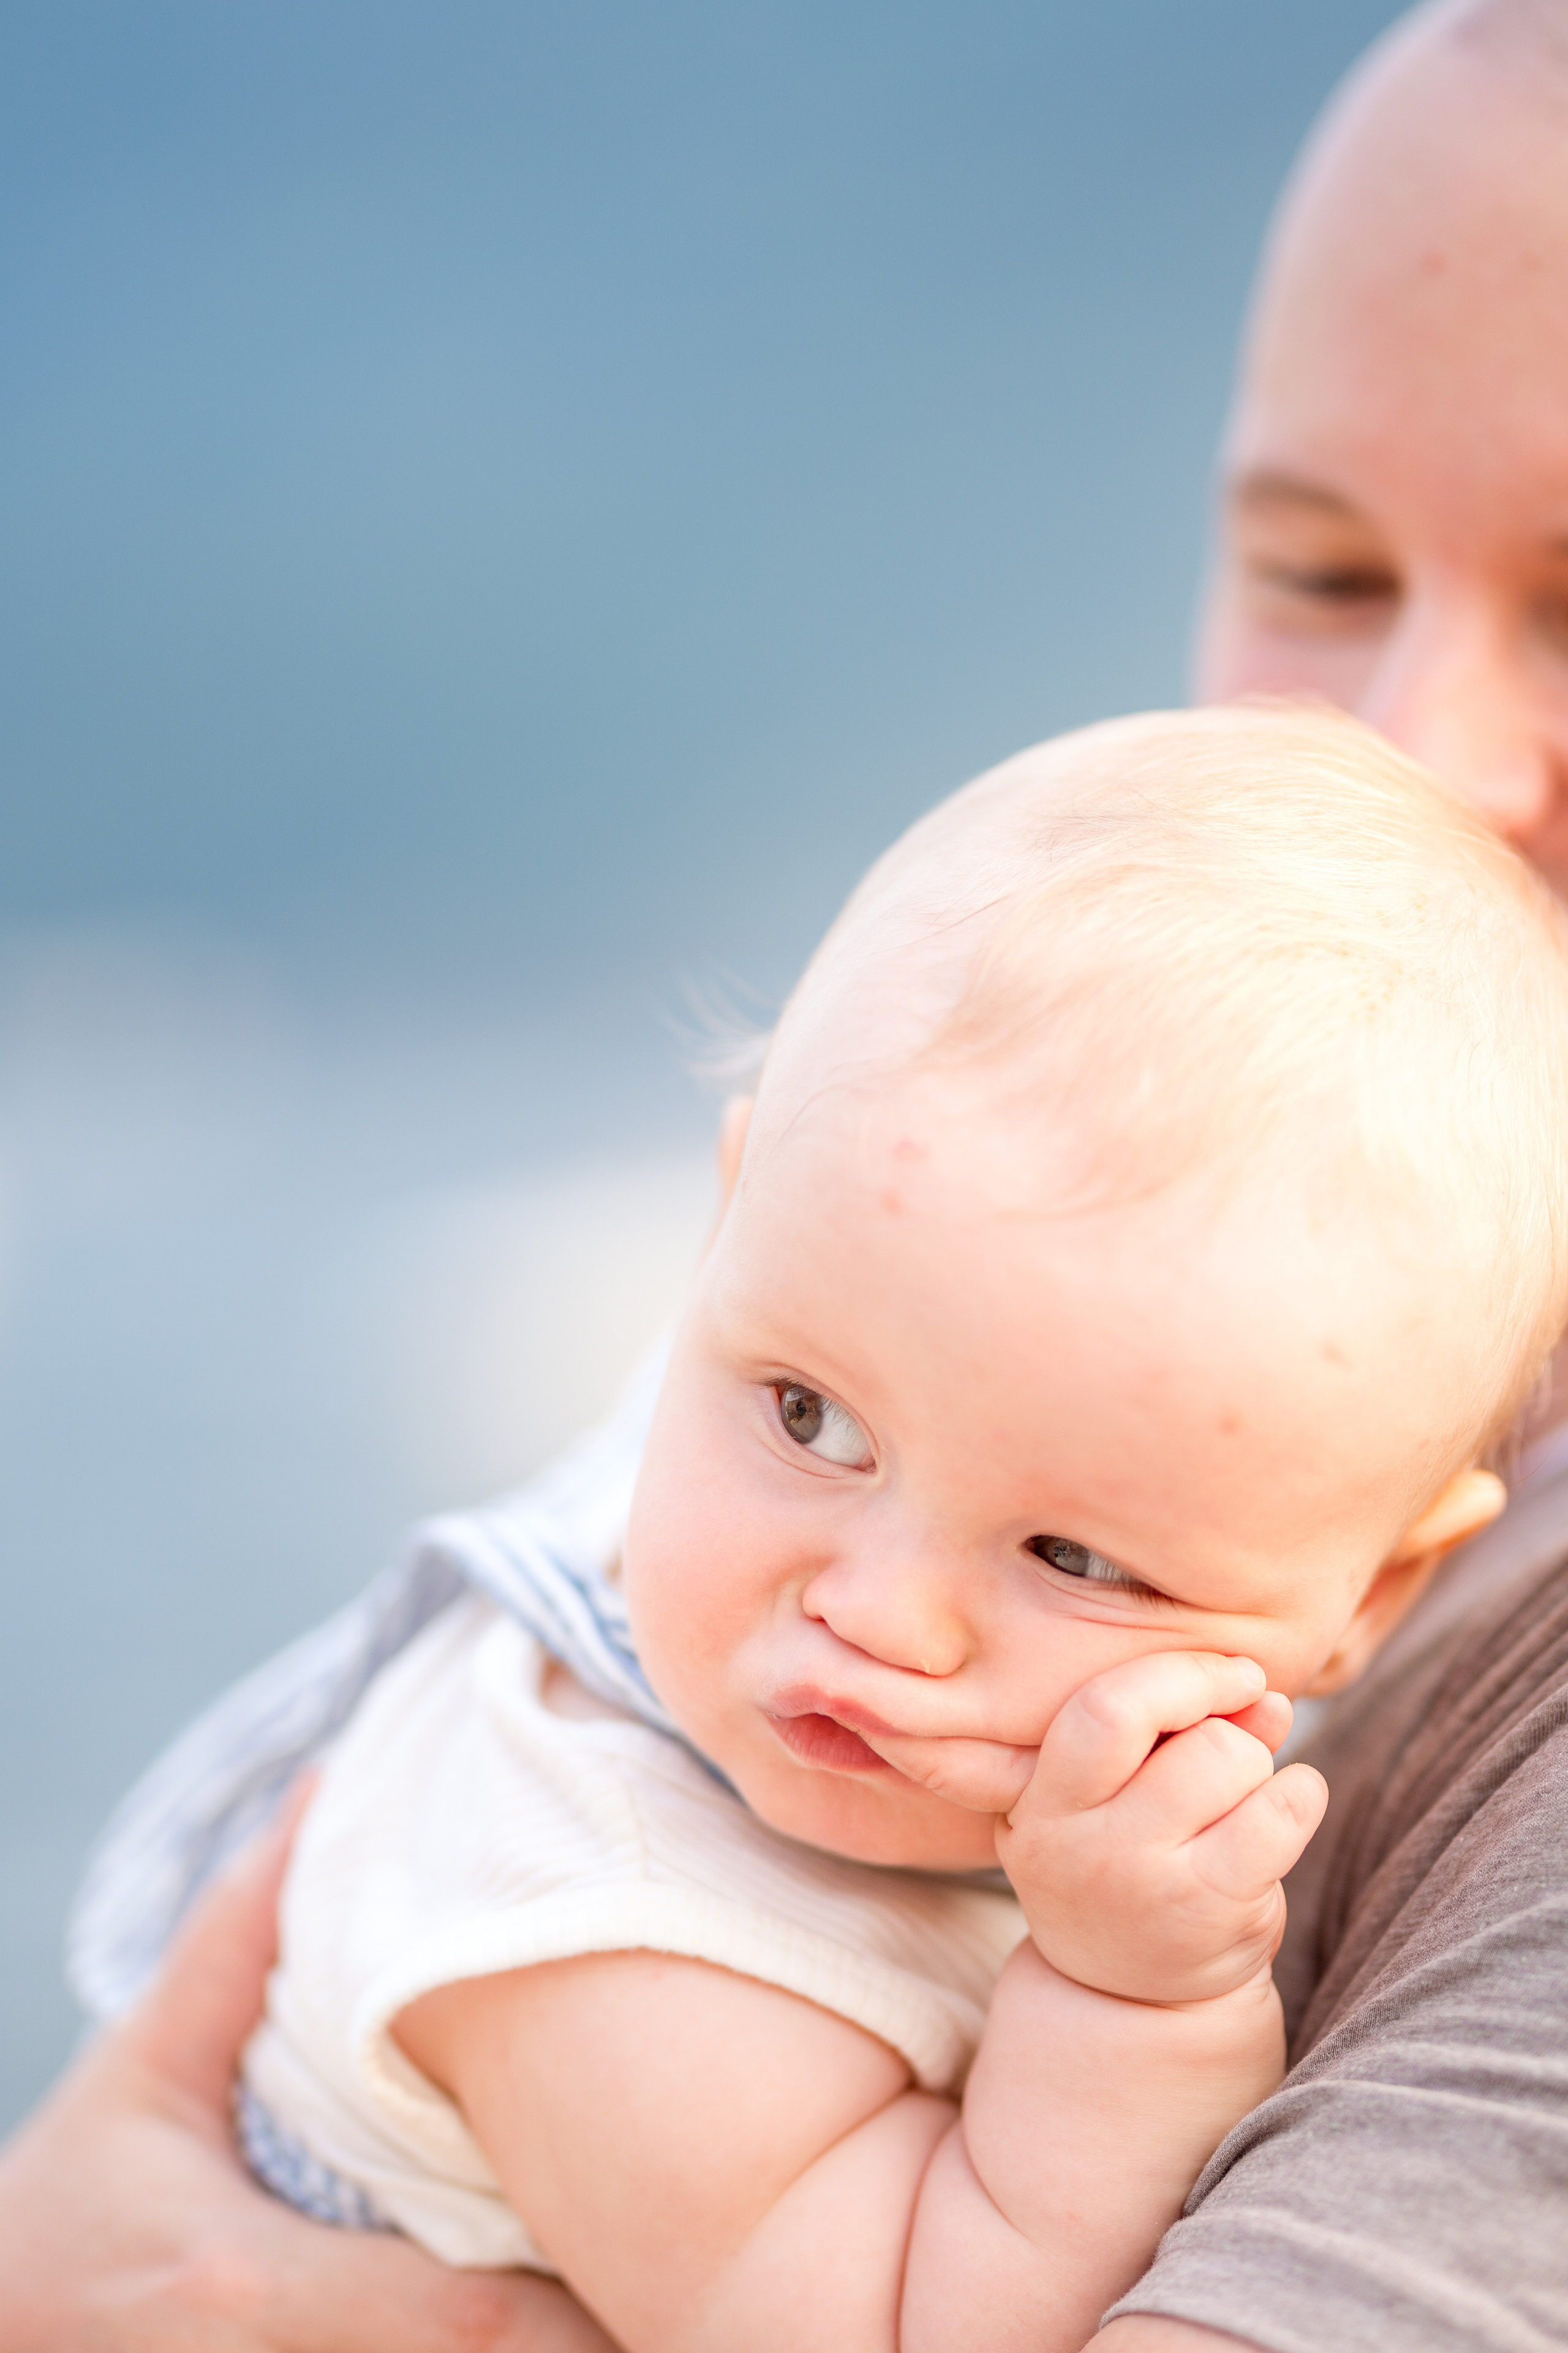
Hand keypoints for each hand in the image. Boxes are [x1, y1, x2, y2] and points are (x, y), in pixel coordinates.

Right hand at [0, 1789, 617, 2352]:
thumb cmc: (61, 2210)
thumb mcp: (138, 2073)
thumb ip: (235, 1943)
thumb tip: (323, 1789)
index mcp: (253, 2291)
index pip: (465, 2325)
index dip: (584, 2310)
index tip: (673, 2249)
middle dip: (596, 2339)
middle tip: (705, 2282)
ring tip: (658, 2312)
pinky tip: (563, 2328)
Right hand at [995, 1651, 1326, 2004]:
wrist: (1128, 2000)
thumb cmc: (1127, 1866)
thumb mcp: (1116, 1796)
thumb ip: (1178, 1729)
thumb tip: (1263, 1693)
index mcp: (1040, 1799)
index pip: (1105, 1707)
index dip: (1183, 1674)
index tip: (1231, 1673)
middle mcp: (1079, 1843)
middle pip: (1189, 1732)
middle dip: (1227, 1727)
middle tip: (1223, 1759)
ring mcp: (1145, 1884)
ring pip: (1234, 1760)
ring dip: (1258, 1766)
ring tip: (1235, 1804)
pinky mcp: (1209, 1914)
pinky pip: (1280, 1814)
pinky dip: (1301, 1795)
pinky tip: (1285, 1814)